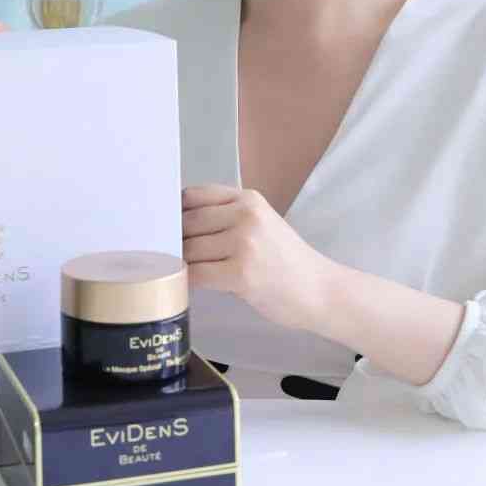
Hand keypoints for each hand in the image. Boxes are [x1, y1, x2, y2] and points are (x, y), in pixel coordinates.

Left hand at [181, 183, 333, 331]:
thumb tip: (178, 223)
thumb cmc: (285, 261)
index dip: (174, 212)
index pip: (193, 195)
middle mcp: (245, 215)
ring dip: (179, 262)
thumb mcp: (261, 224)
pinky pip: (197, 274)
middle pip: (187, 222)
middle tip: (168, 255)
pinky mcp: (241, 274)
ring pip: (189, 249)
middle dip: (174, 240)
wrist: (319, 290)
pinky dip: (187, 280)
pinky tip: (188, 285)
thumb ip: (226, 216)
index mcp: (247, 199)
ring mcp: (244, 244)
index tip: (166, 226)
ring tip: (179, 271)